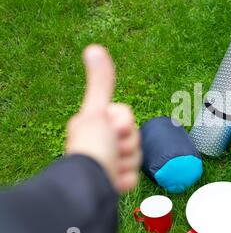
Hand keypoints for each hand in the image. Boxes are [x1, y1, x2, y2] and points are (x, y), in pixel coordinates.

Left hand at [65, 45, 140, 192]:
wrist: (92, 185)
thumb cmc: (93, 147)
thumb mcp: (98, 111)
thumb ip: (101, 82)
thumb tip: (94, 47)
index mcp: (94, 123)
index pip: (126, 116)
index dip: (123, 123)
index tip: (110, 130)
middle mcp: (100, 141)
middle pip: (134, 135)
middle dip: (127, 144)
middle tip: (112, 150)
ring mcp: (108, 162)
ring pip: (136, 156)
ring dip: (128, 162)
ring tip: (112, 167)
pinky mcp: (114, 180)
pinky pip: (133, 175)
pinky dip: (126, 179)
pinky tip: (114, 179)